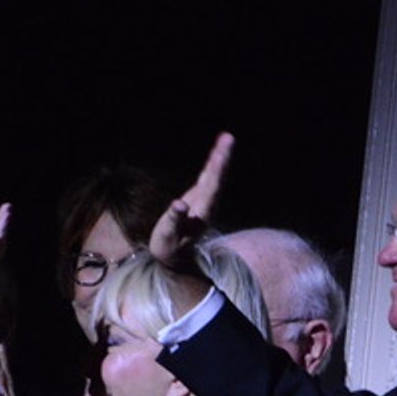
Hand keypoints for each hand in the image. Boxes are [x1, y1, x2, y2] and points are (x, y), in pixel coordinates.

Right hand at [148, 132, 232, 271]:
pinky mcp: (200, 199)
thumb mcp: (168, 236)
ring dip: (220, 157)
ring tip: (226, 138)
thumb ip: (174, 220)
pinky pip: (209, 178)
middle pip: (217, 178)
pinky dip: (213, 164)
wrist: (175, 258)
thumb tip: (180, 204)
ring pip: (215, 176)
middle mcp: (208, 205)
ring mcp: (205, 201)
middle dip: (222, 158)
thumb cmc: (169, 247)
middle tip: (228, 137)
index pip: (211, 186)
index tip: (221, 153)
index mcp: (202, 212)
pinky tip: (217, 154)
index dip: (216, 169)